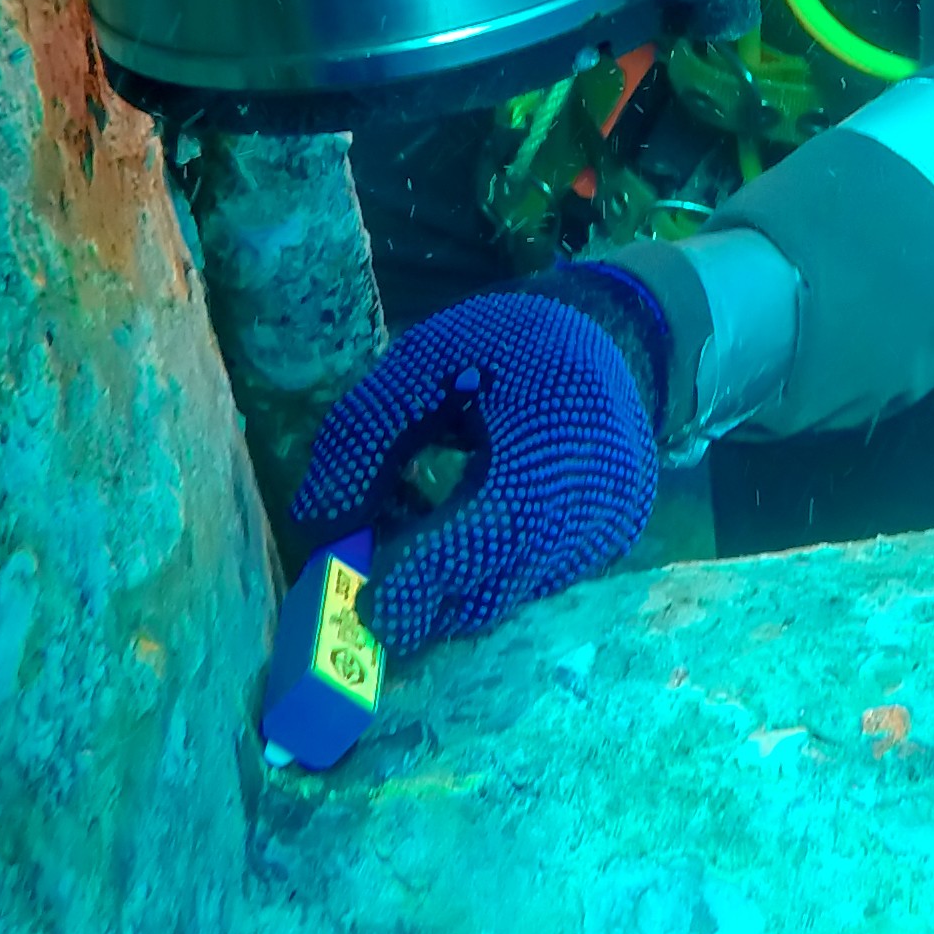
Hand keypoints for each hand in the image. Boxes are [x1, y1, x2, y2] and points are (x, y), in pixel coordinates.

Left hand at [288, 280, 663, 661]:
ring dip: (446, 583)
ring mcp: (602, 544)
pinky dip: (480, 571)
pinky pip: (525, 584)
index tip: (353, 597)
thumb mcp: (419, 365)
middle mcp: (588, 518)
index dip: (407, 584)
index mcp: (545, 457)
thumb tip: (318, 527)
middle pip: (484, 596)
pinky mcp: (604, 554)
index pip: (470, 549)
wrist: (615, 334)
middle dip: (415, 595)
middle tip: (364, 560)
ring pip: (502, 598)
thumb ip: (362, 441)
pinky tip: (456, 522)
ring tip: (411, 522)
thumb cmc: (507, 342)